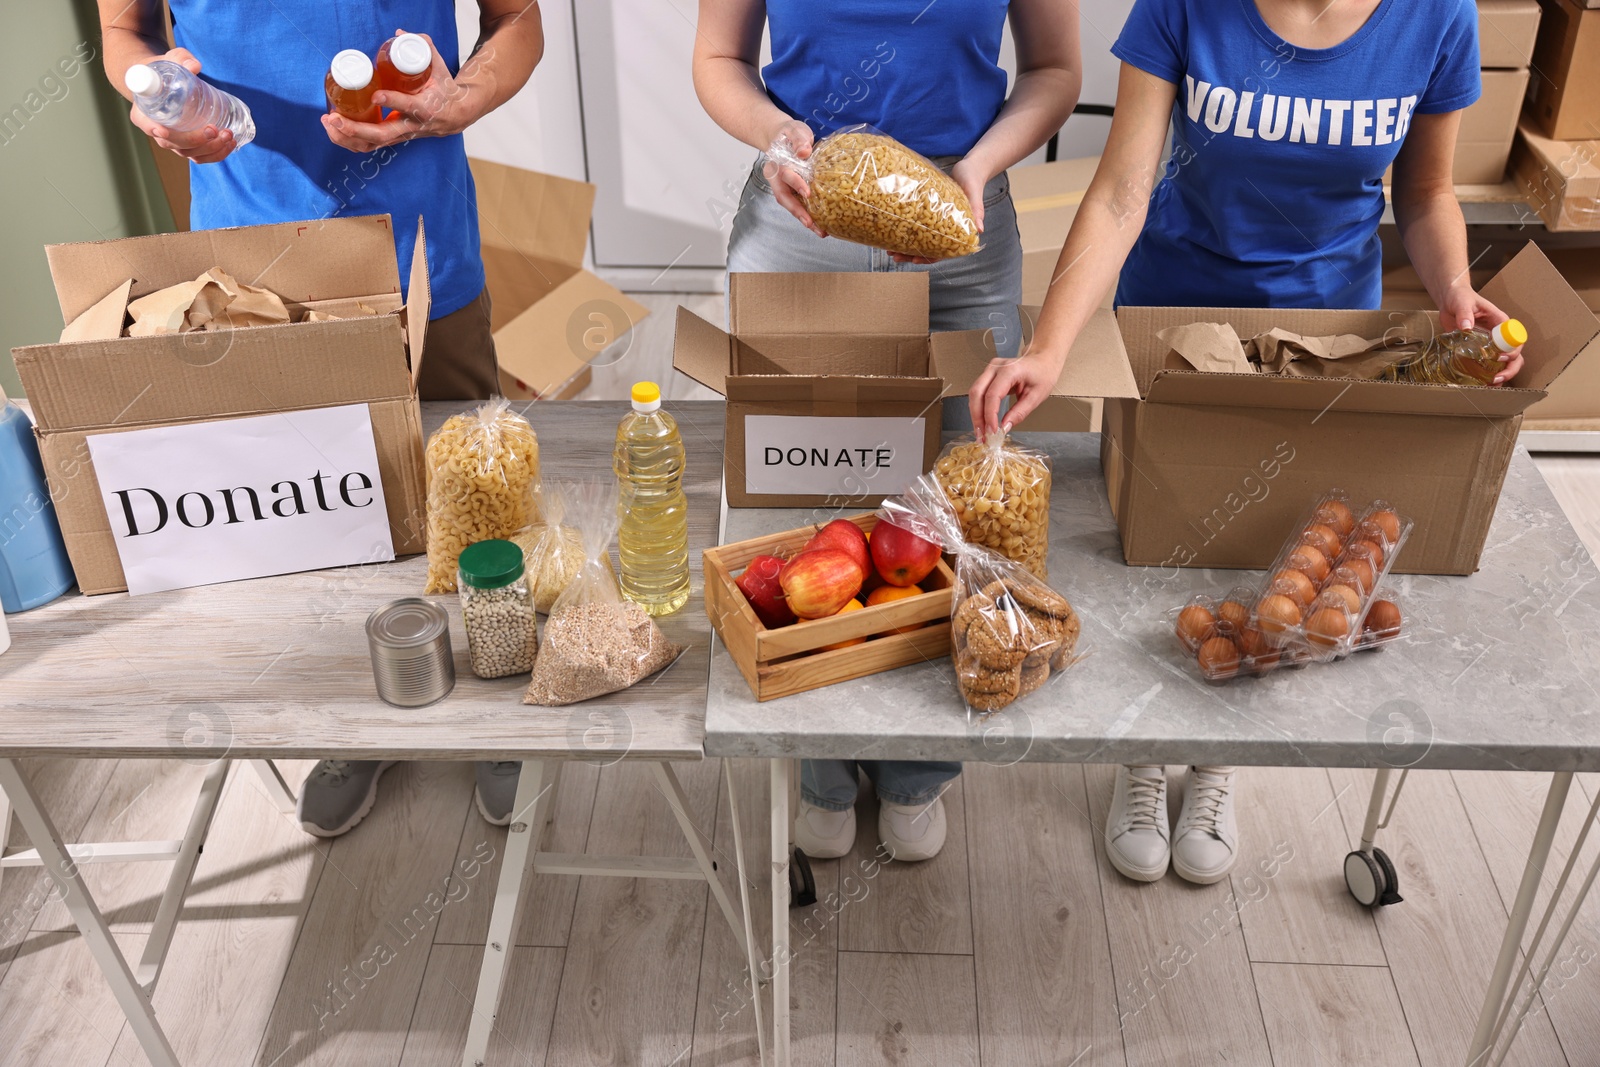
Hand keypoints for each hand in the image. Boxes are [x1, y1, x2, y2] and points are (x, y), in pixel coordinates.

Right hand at [129, 48, 236, 163]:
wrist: (168, 82)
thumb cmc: (166, 72)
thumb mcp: (169, 60)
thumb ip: (180, 59)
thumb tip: (194, 65)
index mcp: (144, 111)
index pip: (144, 123)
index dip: (152, 129)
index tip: (163, 130)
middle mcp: (157, 130)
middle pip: (173, 143)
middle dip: (195, 140)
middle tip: (214, 129)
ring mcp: (174, 141)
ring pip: (189, 153)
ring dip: (211, 148)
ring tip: (228, 134)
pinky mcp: (190, 145)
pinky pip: (201, 156)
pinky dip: (217, 154)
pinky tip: (230, 143)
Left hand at [323, 30, 471, 152]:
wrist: (454, 117)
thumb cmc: (444, 92)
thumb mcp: (440, 70)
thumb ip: (424, 49)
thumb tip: (402, 32)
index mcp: (426, 109)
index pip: (408, 107)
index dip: (392, 102)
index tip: (376, 95)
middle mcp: (411, 127)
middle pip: (381, 135)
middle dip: (355, 129)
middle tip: (335, 116)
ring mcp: (400, 135)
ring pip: (372, 144)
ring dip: (347, 137)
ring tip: (329, 122)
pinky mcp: (393, 138)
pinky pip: (369, 146)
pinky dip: (349, 141)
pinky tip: (334, 130)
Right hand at [761, 119, 824, 236]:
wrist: (782, 137)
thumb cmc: (789, 134)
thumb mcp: (794, 130)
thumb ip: (798, 139)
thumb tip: (804, 151)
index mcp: (776, 164)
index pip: (785, 175)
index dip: (796, 184)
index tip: (808, 193)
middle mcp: (777, 179)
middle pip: (784, 198)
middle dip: (798, 212)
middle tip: (810, 223)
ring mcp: (783, 187)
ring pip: (791, 205)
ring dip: (805, 219)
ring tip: (821, 231)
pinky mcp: (792, 192)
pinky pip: (799, 205)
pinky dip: (809, 215)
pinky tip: (822, 225)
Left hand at [889, 155, 991, 264]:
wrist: (968, 168)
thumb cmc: (973, 180)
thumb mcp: (974, 194)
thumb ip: (976, 211)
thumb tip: (980, 229)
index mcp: (958, 232)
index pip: (942, 252)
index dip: (928, 258)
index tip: (914, 259)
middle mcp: (945, 230)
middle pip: (926, 249)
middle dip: (909, 254)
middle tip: (893, 255)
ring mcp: (935, 222)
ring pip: (918, 239)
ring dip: (903, 245)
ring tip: (888, 248)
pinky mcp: (928, 213)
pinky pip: (915, 224)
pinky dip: (904, 228)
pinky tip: (891, 229)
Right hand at [968, 351, 1060, 438]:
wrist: (1042, 360)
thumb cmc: (1042, 374)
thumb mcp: (1036, 396)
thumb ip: (1019, 413)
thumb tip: (1005, 428)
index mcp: (1010, 371)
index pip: (992, 395)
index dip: (990, 415)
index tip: (992, 431)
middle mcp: (996, 368)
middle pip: (977, 393)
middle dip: (977, 417)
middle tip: (981, 435)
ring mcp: (990, 370)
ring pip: (974, 393)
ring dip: (975, 414)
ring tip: (981, 432)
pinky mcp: (988, 375)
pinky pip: (978, 392)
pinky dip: (979, 408)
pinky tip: (982, 421)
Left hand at [1440, 283, 1522, 384]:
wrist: (1450, 301)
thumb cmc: (1460, 298)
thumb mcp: (1462, 303)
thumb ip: (1465, 313)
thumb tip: (1466, 326)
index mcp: (1500, 322)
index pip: (1515, 338)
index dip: (1512, 350)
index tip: (1500, 357)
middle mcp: (1500, 335)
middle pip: (1516, 354)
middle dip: (1510, 368)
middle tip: (1496, 378)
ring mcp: (1491, 344)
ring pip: (1506, 362)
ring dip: (1503, 375)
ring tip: (1491, 385)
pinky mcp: (1480, 350)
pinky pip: (1489, 364)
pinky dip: (1488, 375)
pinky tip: (1483, 384)